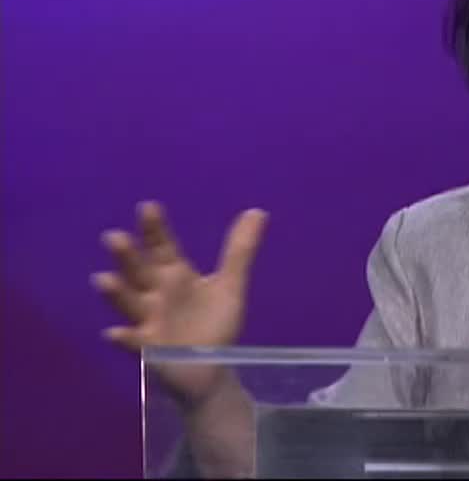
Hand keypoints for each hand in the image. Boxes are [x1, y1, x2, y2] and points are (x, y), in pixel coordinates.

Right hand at [92, 201, 267, 407]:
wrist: (211, 367)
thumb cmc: (213, 323)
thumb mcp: (229, 286)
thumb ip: (239, 250)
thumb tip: (258, 212)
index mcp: (174, 276)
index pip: (162, 248)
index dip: (155, 229)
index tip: (148, 207)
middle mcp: (156, 295)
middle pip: (139, 273)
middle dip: (127, 257)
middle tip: (114, 237)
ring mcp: (149, 322)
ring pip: (129, 305)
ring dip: (116, 293)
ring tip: (104, 279)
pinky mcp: (150, 350)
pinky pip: (134, 344)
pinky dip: (124, 339)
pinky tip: (115, 333)